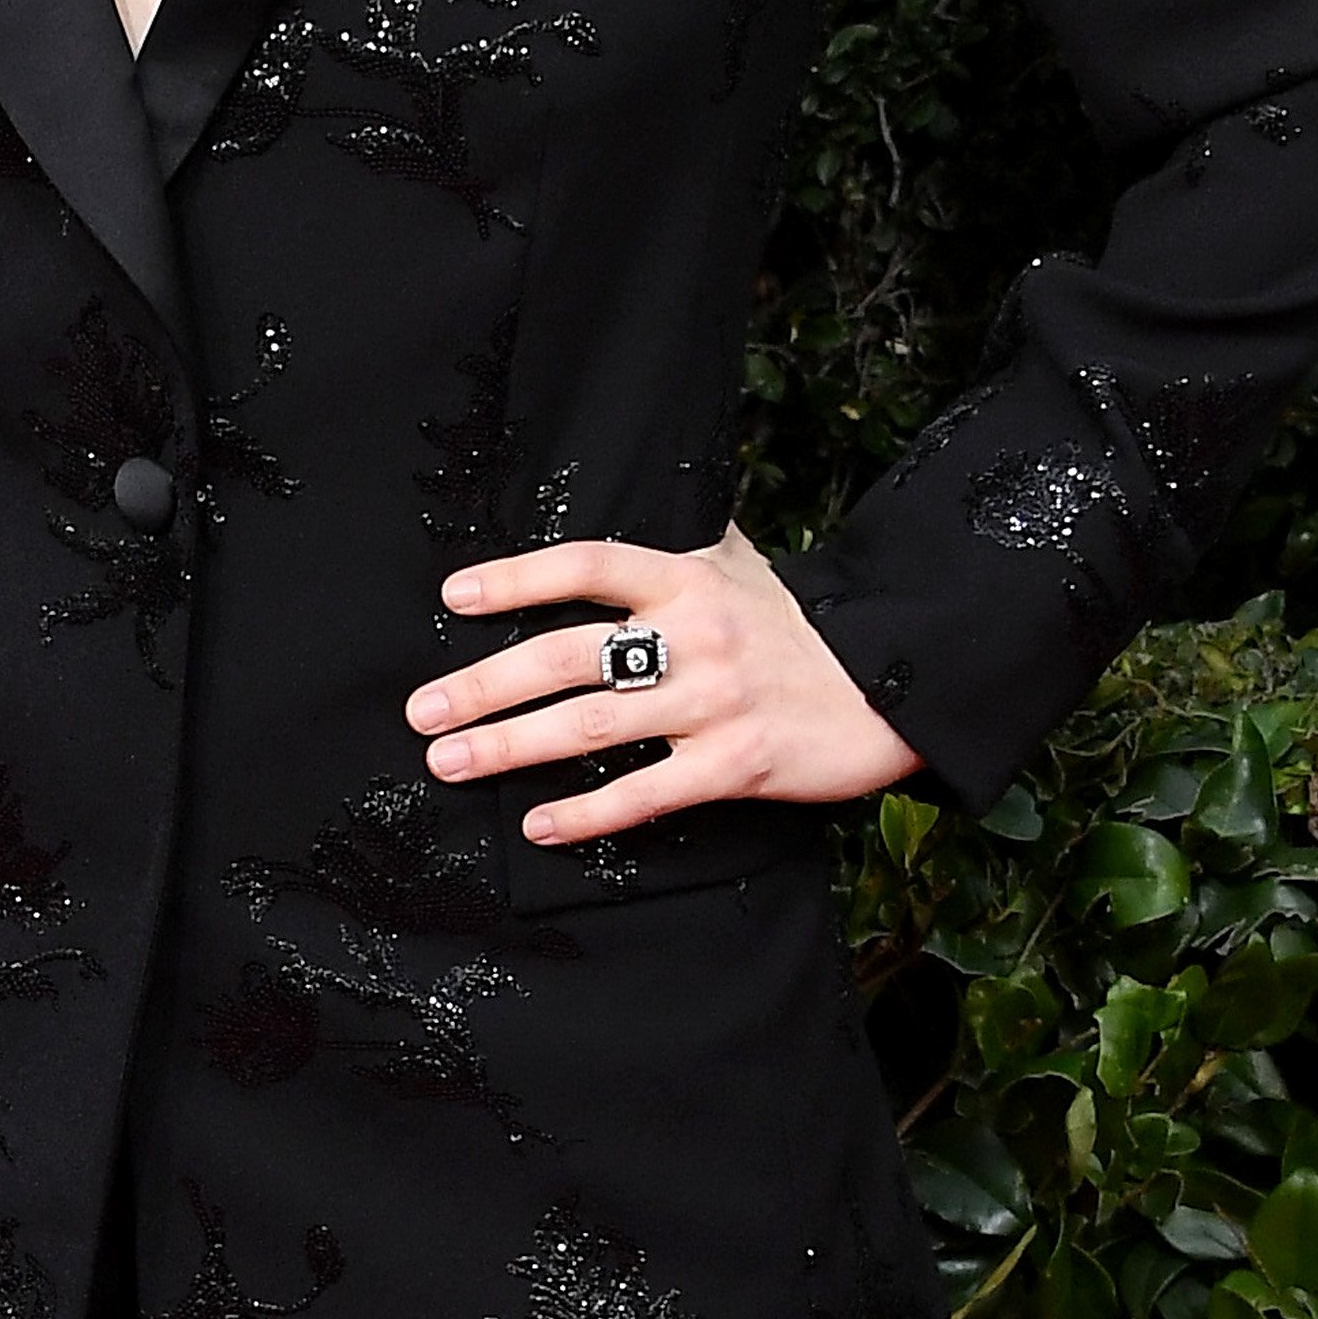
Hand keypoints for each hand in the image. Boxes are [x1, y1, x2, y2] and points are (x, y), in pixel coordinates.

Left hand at [407, 525, 919, 845]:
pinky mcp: (737, 764)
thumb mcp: (740, 564)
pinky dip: (587, 813)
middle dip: (484, 685)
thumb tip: (625, 495)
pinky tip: (538, 823)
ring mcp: (712, 702)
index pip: (583, 566)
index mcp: (684, 578)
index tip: (453, 596)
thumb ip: (678, 542)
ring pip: (591, 725)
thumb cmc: (800, 623)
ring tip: (450, 760)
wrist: (895, 681)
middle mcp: (691, 635)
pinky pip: (647, 792)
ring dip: (510, 746)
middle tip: (422, 708)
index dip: (515, 578)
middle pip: (565, 656)